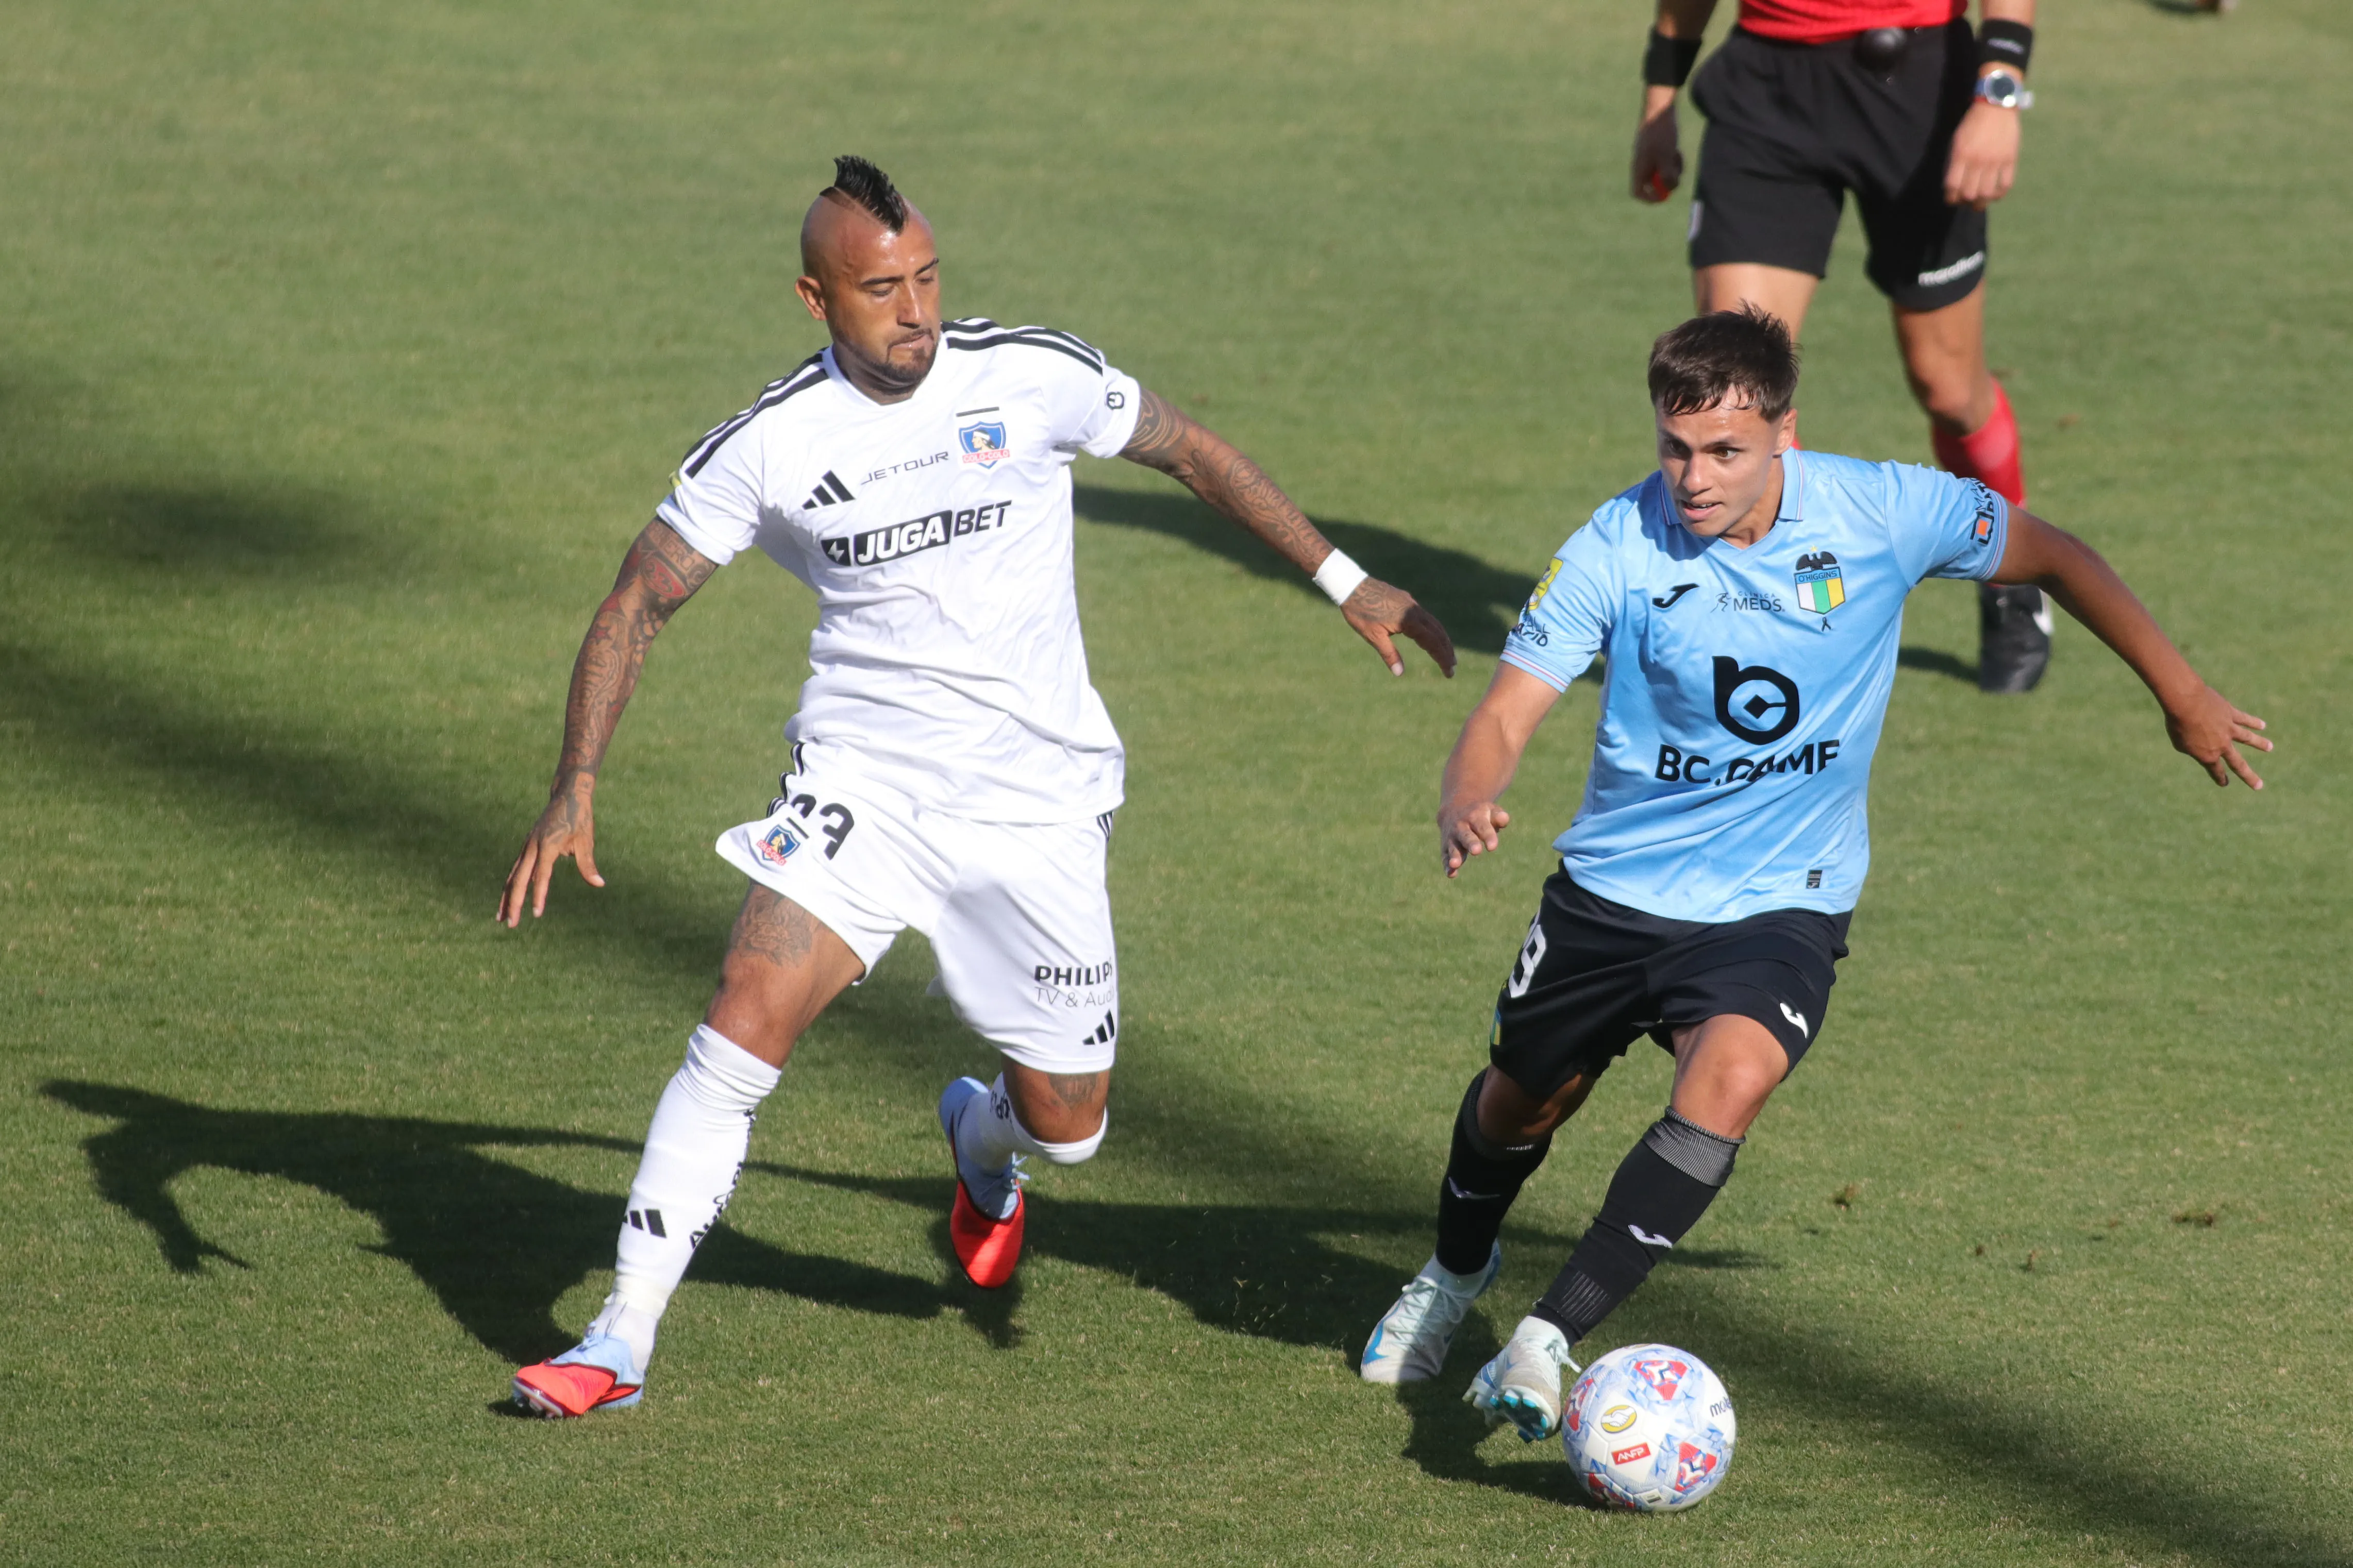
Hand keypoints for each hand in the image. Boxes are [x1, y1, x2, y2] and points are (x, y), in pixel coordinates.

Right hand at [499, 783, 604, 925]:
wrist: (567, 795)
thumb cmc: (580, 818)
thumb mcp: (586, 840)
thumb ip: (588, 864)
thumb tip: (599, 884)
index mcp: (548, 845)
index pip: (541, 875)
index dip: (539, 895)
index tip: (537, 913)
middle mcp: (533, 846)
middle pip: (519, 879)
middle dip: (514, 902)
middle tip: (511, 924)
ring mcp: (527, 846)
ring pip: (512, 875)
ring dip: (506, 897)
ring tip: (500, 918)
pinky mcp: (527, 847)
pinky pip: (515, 869)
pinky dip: (510, 885)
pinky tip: (507, 900)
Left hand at [1342, 578, 1456, 677]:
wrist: (1351, 585)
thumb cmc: (1360, 612)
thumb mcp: (1373, 636)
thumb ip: (1389, 654)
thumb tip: (1399, 673)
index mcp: (1409, 620)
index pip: (1433, 643)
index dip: (1442, 659)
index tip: (1449, 672)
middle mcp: (1414, 610)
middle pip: (1438, 633)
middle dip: (1447, 650)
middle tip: (1453, 667)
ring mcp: (1411, 604)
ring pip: (1433, 623)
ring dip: (1442, 639)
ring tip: (1447, 653)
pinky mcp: (1406, 600)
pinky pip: (1425, 616)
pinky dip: (1432, 628)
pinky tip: (1430, 634)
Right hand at [1438, 796, 1510, 877]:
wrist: (1454, 808)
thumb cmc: (1479, 813)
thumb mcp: (1489, 810)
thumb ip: (1498, 816)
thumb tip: (1504, 819)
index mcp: (1475, 817)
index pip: (1482, 827)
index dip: (1488, 836)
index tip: (1492, 847)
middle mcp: (1461, 827)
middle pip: (1466, 836)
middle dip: (1470, 843)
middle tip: (1476, 851)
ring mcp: (1452, 838)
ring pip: (1453, 847)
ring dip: (1454, 856)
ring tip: (1455, 864)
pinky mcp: (1446, 847)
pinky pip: (1445, 857)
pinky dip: (1447, 866)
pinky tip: (1451, 874)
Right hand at [1631, 90, 1682, 201]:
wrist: (1659, 108)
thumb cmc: (1660, 133)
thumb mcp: (1666, 156)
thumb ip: (1667, 175)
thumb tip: (1670, 189)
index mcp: (1639, 168)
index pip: (1638, 192)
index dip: (1649, 198)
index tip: (1664, 196)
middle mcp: (1642, 164)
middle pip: (1653, 184)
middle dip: (1667, 182)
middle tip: (1676, 174)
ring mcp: (1650, 156)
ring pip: (1662, 173)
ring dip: (1672, 171)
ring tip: (1676, 156)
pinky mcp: (1657, 149)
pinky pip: (1665, 163)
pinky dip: (1673, 161)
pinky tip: (1676, 150)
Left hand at [1944, 100, 2020, 208]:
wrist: (1996, 105)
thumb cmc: (1972, 124)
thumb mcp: (1957, 141)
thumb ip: (1955, 162)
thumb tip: (1953, 186)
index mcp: (1961, 155)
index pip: (1952, 186)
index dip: (1950, 198)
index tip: (1952, 200)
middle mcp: (1977, 160)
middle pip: (1969, 193)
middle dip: (1965, 202)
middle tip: (1966, 202)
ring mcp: (1995, 160)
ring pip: (1987, 193)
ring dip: (1982, 203)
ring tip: (1980, 203)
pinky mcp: (2010, 159)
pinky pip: (2005, 184)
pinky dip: (1999, 194)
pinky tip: (1995, 194)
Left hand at [2163, 684, 2270, 789]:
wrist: (2186, 703)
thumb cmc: (2177, 724)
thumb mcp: (2179, 743)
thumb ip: (2190, 748)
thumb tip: (2198, 744)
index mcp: (2207, 755)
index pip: (2216, 770)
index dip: (2219, 778)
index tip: (2224, 783)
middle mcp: (2222, 745)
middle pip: (2238, 764)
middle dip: (2249, 776)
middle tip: (2259, 786)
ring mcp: (2229, 729)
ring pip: (2248, 738)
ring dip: (2260, 743)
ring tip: (2270, 747)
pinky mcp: (2230, 714)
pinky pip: (2245, 719)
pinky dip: (2254, 722)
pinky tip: (2262, 725)